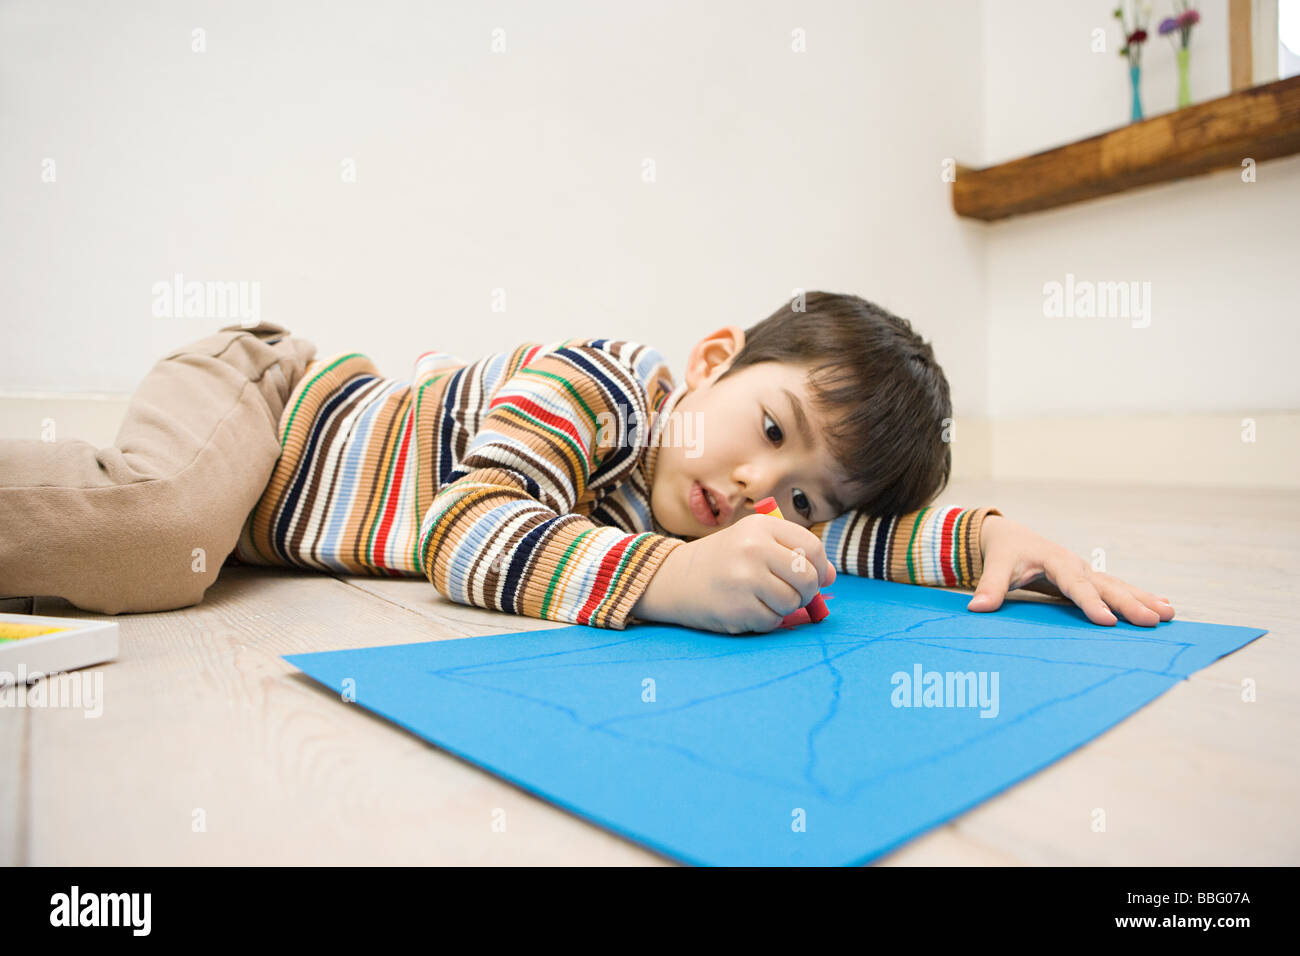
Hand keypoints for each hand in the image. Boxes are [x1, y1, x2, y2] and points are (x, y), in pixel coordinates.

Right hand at [633, 514, 835, 633]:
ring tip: (764, 599)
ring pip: (792, 602)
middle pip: (807, 578)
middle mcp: (753, 549)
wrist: (676, 578)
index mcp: (761, 526)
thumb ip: (793, 552)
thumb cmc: (724, 560)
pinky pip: (773, 621)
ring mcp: (745, 579)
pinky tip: (748, 608)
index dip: (819, 567)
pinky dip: (766, 619)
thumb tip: (831, 576)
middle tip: (791, 593)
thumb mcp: (755, 542)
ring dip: (785, 607)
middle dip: (806, 591)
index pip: (812, 548)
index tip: (813, 576)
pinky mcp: (739, 608)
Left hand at [969, 514, 1174, 626]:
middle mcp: (1076, 565)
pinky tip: (1163, 605)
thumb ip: (990, 586)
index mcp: (1055, 560)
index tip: (1108, 621)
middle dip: (1130, 603)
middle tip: (1154, 620)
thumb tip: (977, 608)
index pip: (1075, 585)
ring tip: (1169, 614)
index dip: (1091, 603)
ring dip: (1143, 599)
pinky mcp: (1089, 578)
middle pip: (1105, 585)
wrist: (1009, 536)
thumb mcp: (994, 566)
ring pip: (1118, 585)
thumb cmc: (1004, 552)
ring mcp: (1085, 571)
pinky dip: (1140, 596)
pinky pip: (1117, 587)